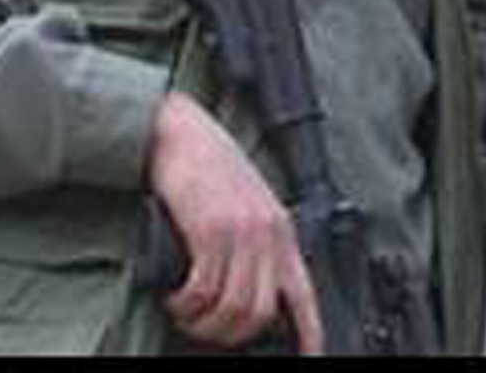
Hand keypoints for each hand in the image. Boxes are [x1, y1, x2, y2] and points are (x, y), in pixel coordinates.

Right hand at [146, 92, 323, 354]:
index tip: (311, 357)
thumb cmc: (208, 170)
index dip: (310, 333)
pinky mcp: (211, 230)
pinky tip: (174, 298)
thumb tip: (247, 299)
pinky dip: (185, 306)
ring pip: (231, 308)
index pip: (304, 294)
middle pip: (259, 313)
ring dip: (202, 324)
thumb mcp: (246, 205)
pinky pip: (202, 290)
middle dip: (229, 335)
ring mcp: (241, 231)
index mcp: (280, 230)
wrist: (181, 134)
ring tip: (184, 314)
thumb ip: (256, 244)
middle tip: (204, 329)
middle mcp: (267, 233)